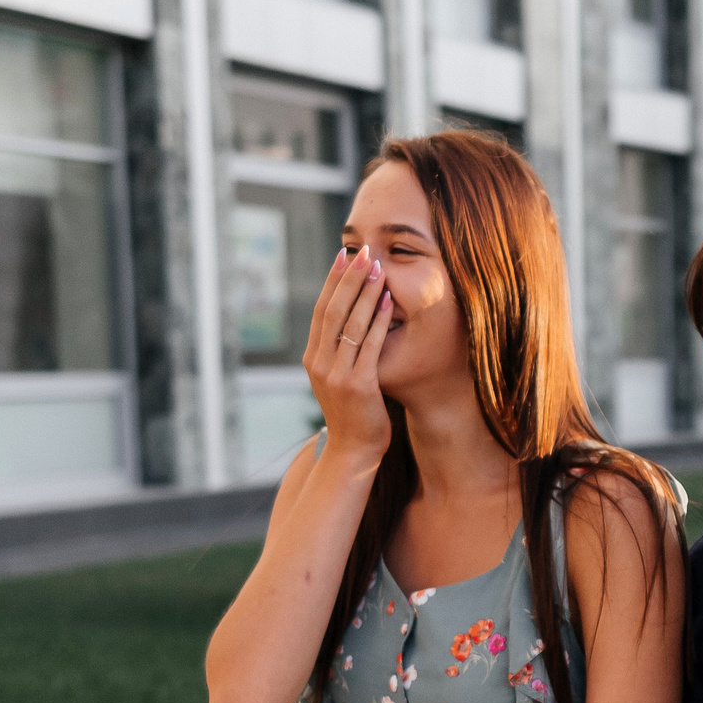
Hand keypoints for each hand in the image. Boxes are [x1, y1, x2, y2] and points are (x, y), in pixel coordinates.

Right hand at [301, 245, 394, 467]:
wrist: (353, 451)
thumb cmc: (353, 413)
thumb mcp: (338, 379)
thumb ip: (338, 352)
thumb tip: (347, 321)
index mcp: (313, 358)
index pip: (322, 310)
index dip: (332, 280)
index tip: (343, 254)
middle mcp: (320, 363)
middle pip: (333, 310)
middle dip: (348, 278)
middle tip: (362, 251)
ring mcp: (337, 374)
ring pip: (350, 323)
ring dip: (365, 292)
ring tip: (378, 267)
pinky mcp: (358, 386)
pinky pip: (370, 345)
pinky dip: (379, 321)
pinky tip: (389, 301)